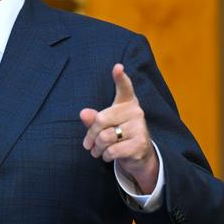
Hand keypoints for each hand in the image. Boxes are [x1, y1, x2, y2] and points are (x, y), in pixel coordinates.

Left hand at [80, 64, 158, 193]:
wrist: (137, 156)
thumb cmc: (117, 134)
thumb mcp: (103, 125)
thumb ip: (93, 119)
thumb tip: (83, 113)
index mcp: (126, 102)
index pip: (124, 88)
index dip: (120, 77)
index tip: (118, 67)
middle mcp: (136, 111)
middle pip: (100, 120)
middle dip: (90, 135)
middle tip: (89, 143)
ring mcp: (139, 128)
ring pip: (105, 137)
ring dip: (97, 147)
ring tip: (98, 150)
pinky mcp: (140, 144)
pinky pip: (112, 150)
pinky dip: (105, 155)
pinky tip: (109, 155)